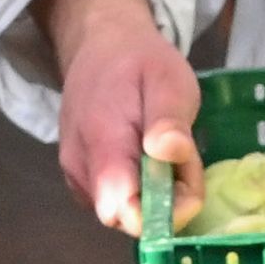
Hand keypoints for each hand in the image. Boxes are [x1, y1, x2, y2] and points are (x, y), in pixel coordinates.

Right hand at [44, 0, 202, 233]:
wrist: (100, 46)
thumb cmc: (139, 63)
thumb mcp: (168, 79)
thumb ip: (170, 119)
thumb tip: (169, 152)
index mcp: (102, 144)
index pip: (124, 211)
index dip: (163, 213)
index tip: (188, 184)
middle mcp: (80, 169)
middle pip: (128, 217)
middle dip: (165, 200)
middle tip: (182, 155)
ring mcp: (76, 176)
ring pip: (123, 212)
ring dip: (154, 193)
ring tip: (164, 148)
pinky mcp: (80, 178)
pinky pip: (116, 201)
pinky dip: (139, 187)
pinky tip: (147, 155)